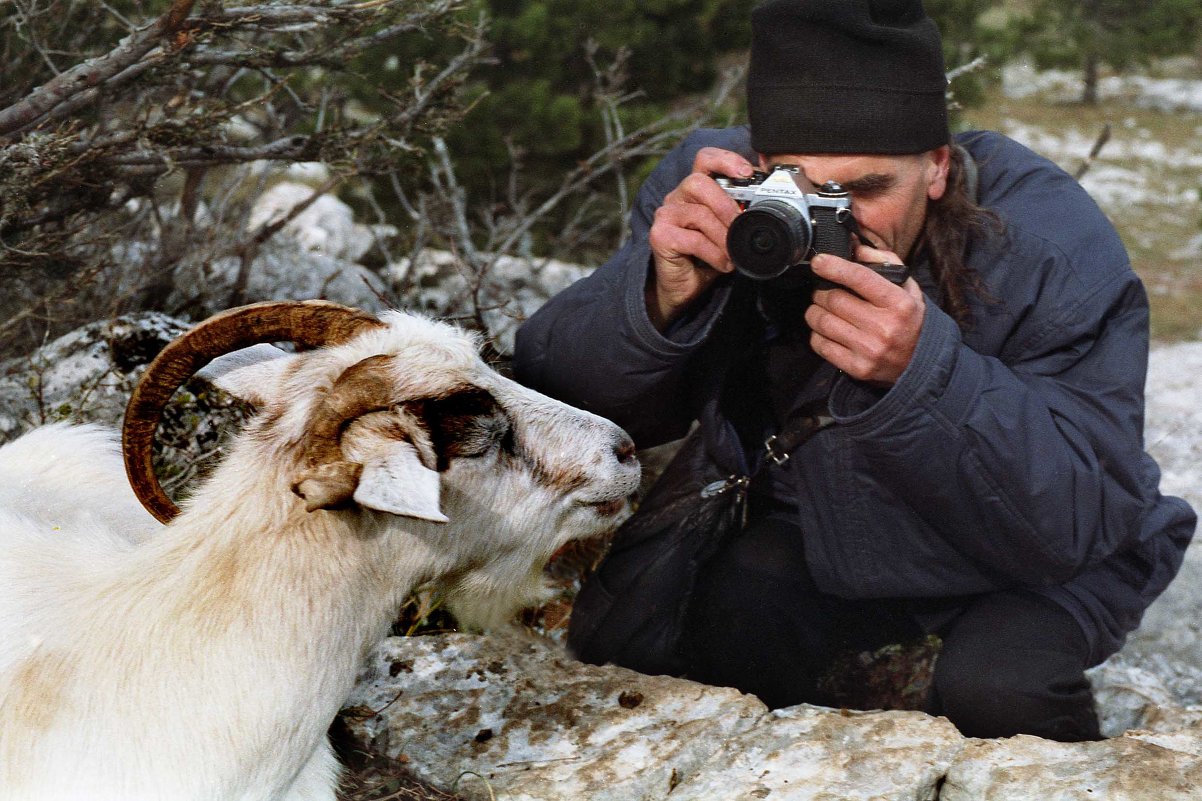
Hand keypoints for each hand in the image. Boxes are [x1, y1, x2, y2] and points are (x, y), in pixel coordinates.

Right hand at [646, 147, 754, 329]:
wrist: (686, 287)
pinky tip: (722, 263)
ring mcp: (666, 215)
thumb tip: (768, 203)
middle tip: (741, 225)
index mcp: (695, 190)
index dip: (725, 160)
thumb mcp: (729, 230)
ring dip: (723, 236)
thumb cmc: (707, 256)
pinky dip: (713, 253)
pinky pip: (693, 239)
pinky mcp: (660, 236)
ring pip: (699, 214)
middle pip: (698, 182)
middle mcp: (677, 197)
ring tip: (733, 252)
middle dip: (726, 205)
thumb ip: (740, 212)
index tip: (747, 173)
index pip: (705, 159)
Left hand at [804, 244, 924, 385]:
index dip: (834, 266)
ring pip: (822, 322)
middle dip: (821, 291)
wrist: (920, 362)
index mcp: (899, 303)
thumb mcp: (907, 287)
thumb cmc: (909, 319)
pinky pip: (820, 345)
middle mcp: (884, 327)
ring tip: (821, 309)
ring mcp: (869, 349)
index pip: (859, 278)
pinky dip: (817, 334)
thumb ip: (884, 262)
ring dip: (815, 311)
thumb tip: (854, 248)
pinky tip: (826, 330)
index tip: (818, 261)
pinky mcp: (857, 368)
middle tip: (822, 290)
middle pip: (834, 299)